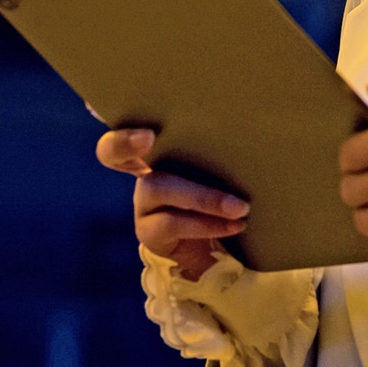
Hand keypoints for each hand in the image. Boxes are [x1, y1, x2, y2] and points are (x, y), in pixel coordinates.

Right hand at [95, 127, 248, 282]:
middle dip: (124, 142)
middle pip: (112, 151)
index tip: (144, 124)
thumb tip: (255, 125)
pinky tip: (236, 224)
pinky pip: (173, 223)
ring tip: (240, 207)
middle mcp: (144, 169)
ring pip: (160, 186)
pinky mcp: (148, 231)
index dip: (125, 122)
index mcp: (164, 145)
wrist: (218, 245)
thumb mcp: (222, 167)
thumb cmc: (227, 189)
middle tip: (148, 137)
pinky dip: (208, 223)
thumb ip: (222, 148)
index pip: (134, 121)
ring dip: (204, 197)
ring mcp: (143, 201)